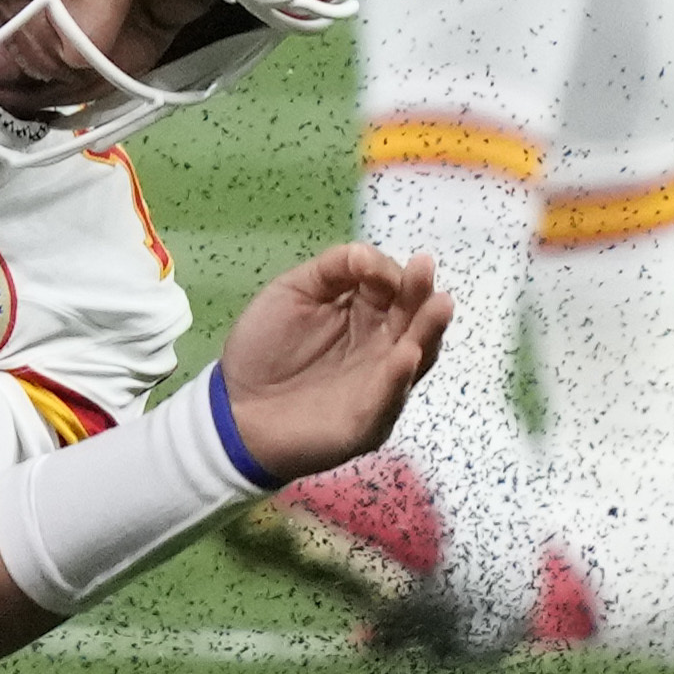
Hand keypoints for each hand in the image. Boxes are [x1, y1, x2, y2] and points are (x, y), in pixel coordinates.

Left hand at [215, 245, 453, 481]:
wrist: (235, 408)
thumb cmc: (264, 347)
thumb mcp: (291, 293)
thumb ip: (331, 270)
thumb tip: (368, 254)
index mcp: (364, 314)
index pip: (391, 288)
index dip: (387, 272)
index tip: (368, 264)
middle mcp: (382, 347)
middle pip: (411, 319)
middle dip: (420, 293)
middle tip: (424, 269)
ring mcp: (380, 384)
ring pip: (415, 356)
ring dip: (427, 330)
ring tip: (439, 305)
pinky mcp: (370, 420)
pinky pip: (389, 398)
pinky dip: (398, 376)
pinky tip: (406, 354)